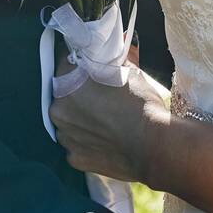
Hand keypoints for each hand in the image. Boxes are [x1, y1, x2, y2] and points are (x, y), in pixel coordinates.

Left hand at [50, 60, 167, 184]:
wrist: (153, 146)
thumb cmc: (141, 106)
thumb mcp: (127, 71)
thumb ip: (108, 62)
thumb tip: (106, 55)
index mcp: (69, 81)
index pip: (63, 60)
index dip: (76, 61)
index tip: (85, 64)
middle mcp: (59, 108)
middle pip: (63, 93)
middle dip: (78, 91)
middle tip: (99, 94)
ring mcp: (65, 135)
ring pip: (67, 120)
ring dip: (79, 118)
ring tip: (104, 119)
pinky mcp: (74, 157)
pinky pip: (76, 143)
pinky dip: (87, 140)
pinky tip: (105, 138)